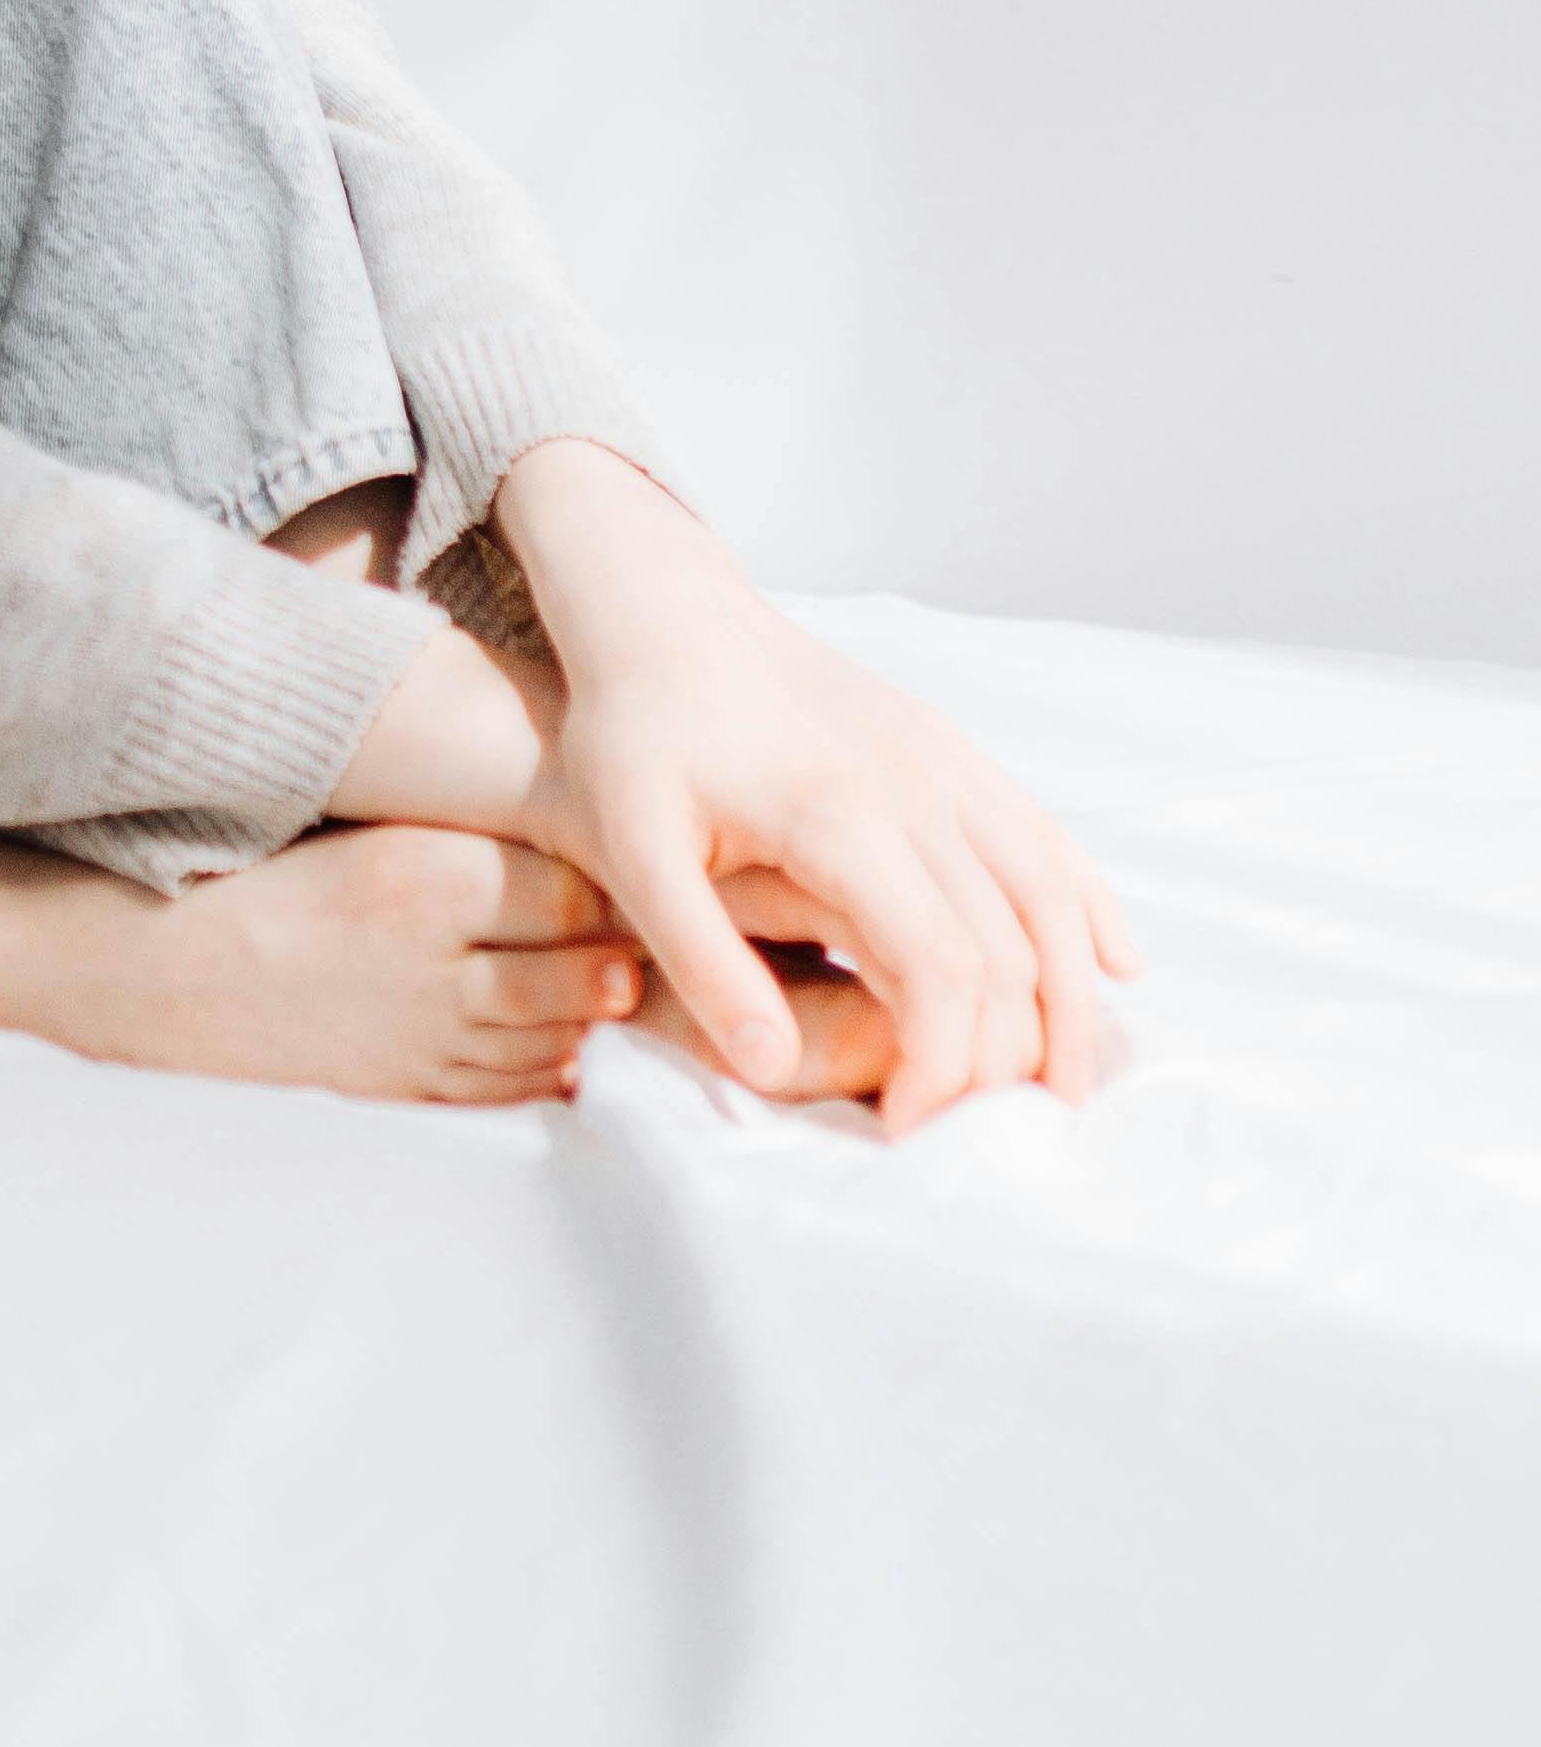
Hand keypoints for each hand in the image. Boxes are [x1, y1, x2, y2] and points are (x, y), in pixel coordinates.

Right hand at [0, 806, 658, 1106]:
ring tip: (668, 978)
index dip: (644, 865)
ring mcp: (419, 1037)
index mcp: (419, 874)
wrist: (120, 967)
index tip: (701, 847)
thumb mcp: (337, 813)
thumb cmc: (221, 864)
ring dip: (613, 1007)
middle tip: (725, 919)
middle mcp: (435, 962)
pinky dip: (557, 1064)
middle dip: (653, 941)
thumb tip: (556, 806)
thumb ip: (444, 818)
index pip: (575, 871)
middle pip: (591, 955)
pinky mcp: (398, 1088)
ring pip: (565, 1028)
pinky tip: (580, 1038)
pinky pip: (512, 1086)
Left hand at [491, 439, 1136, 1133]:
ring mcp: (942, 758)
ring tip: (1065, 1086)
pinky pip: (1043, 831)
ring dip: (1073, 993)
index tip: (903, 1129)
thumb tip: (770, 1071)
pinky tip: (1115, 961)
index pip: (941, 965)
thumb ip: (700, 958)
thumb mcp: (632, 846)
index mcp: (839, 814)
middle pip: (1009, 943)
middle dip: (1010, 1053)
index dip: (943, 1065)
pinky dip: (1087, 903)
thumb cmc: (635, 733)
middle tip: (982, 1134)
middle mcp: (914, 783)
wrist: (661, 612)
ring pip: (1049, 889)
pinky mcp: (947, 746)